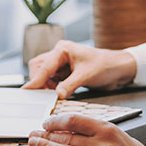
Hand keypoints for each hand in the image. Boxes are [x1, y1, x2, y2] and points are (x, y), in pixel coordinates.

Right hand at [22, 40, 136, 98]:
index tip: (27, 90)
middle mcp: (60, 54)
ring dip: (45, 86)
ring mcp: (62, 63)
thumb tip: (56, 95)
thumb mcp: (86, 76)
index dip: (35, 80)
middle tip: (41, 95)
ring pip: (44, 74)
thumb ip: (69, 86)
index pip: (45, 66)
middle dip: (39, 81)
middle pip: (39, 67)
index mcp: (63, 49)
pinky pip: (52, 80)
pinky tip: (57, 94)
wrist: (118, 69)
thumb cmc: (105, 65)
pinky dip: (52, 88)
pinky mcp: (66, 72)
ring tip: (51, 96)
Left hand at [28, 114, 145, 145]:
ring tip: (34, 145)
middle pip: (67, 137)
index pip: (75, 121)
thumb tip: (73, 129)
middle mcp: (102, 145)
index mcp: (108, 130)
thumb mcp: (120, 135)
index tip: (47, 123)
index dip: (57, 121)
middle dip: (46, 135)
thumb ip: (97, 131)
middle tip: (34, 134)